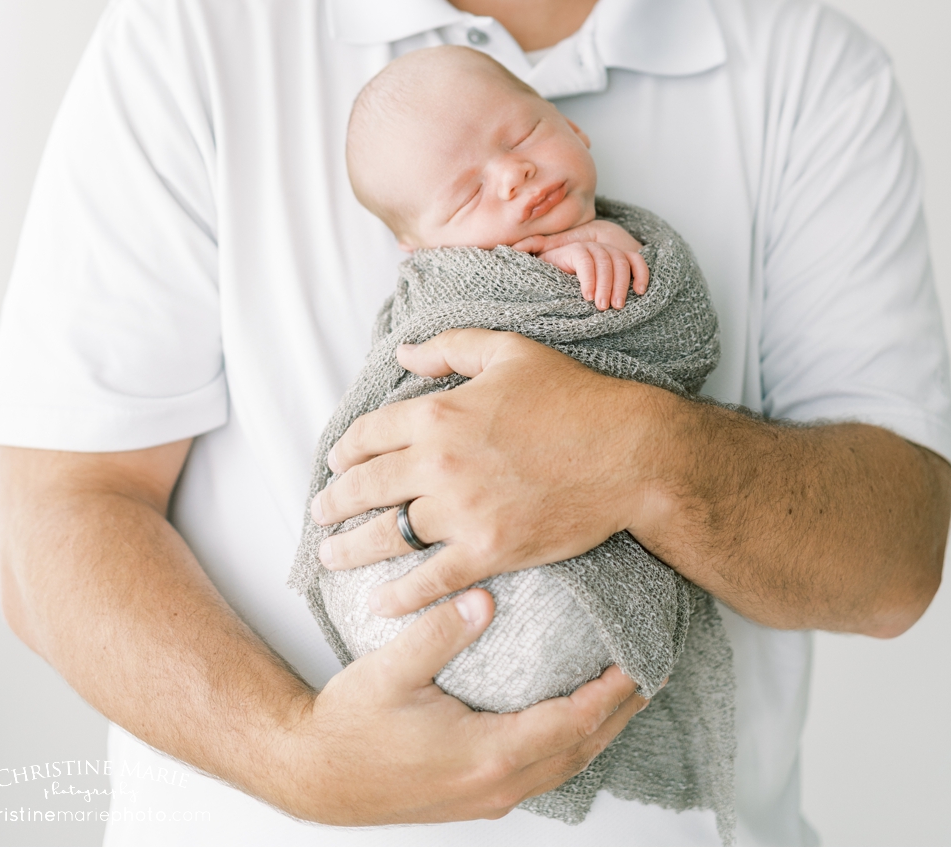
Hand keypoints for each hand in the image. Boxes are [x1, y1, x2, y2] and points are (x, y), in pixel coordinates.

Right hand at [277, 585, 649, 823]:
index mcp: (487, 755)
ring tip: (626, 686)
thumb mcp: (390, 671)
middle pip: (584, 747)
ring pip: (567, 764)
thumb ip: (441, 631)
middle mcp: (497, 784)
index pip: (575, 722)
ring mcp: (489, 796)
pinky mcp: (478, 796)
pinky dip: (571, 741)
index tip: (641, 658)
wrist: (310, 776)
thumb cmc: (347, 727)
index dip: (615, 692)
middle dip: (622, 708)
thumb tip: (484, 598)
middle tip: (651, 666)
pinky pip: (544, 770)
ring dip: (601, 727)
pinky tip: (575, 714)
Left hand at [310, 329, 673, 614]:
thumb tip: (403, 353)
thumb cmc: (576, 397)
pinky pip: (427, 581)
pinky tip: (378, 602)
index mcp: (439, 412)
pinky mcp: (488, 551)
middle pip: (364, 488)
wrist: (630, 453)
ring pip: (386, 536)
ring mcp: (461, 511)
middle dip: (333, 502)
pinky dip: (396, 597)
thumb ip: (451, 348)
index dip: (345, 450)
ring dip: (349, 549)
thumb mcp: (512, 352)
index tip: (337, 462)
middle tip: (320, 512)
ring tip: (331, 556)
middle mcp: (439, 463)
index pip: (368, 434)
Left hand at [513, 219, 648, 307]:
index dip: (588, 277)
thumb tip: (512, 249)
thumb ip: (531, 251)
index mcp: (576, 248)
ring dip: (623, 284)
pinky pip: (639, 262)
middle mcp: (596, 246)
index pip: (586, 258)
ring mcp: (614, 250)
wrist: (574, 259)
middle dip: (606, 285)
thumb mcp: (543, 259)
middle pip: (607, 260)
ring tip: (618, 306)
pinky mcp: (629, 257)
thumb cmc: (556, 267)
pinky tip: (639, 292)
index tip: (586, 298)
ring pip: (624, 261)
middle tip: (603, 308)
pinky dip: (642, 274)